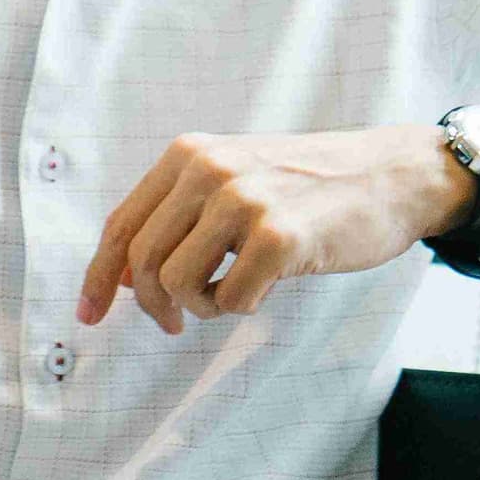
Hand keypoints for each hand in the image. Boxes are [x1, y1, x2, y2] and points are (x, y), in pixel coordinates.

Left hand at [78, 126, 473, 333]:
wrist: (390, 174)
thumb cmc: (308, 188)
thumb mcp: (234, 180)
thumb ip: (181, 215)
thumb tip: (123, 278)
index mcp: (188, 155)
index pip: (121, 225)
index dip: (99, 277)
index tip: (89, 317)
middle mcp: (208, 169)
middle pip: (141, 260)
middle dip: (150, 305)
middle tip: (174, 324)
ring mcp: (243, 200)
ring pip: (177, 283)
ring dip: (199, 307)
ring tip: (229, 296)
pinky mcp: (280, 236)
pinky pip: (230, 300)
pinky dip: (241, 308)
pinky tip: (265, 289)